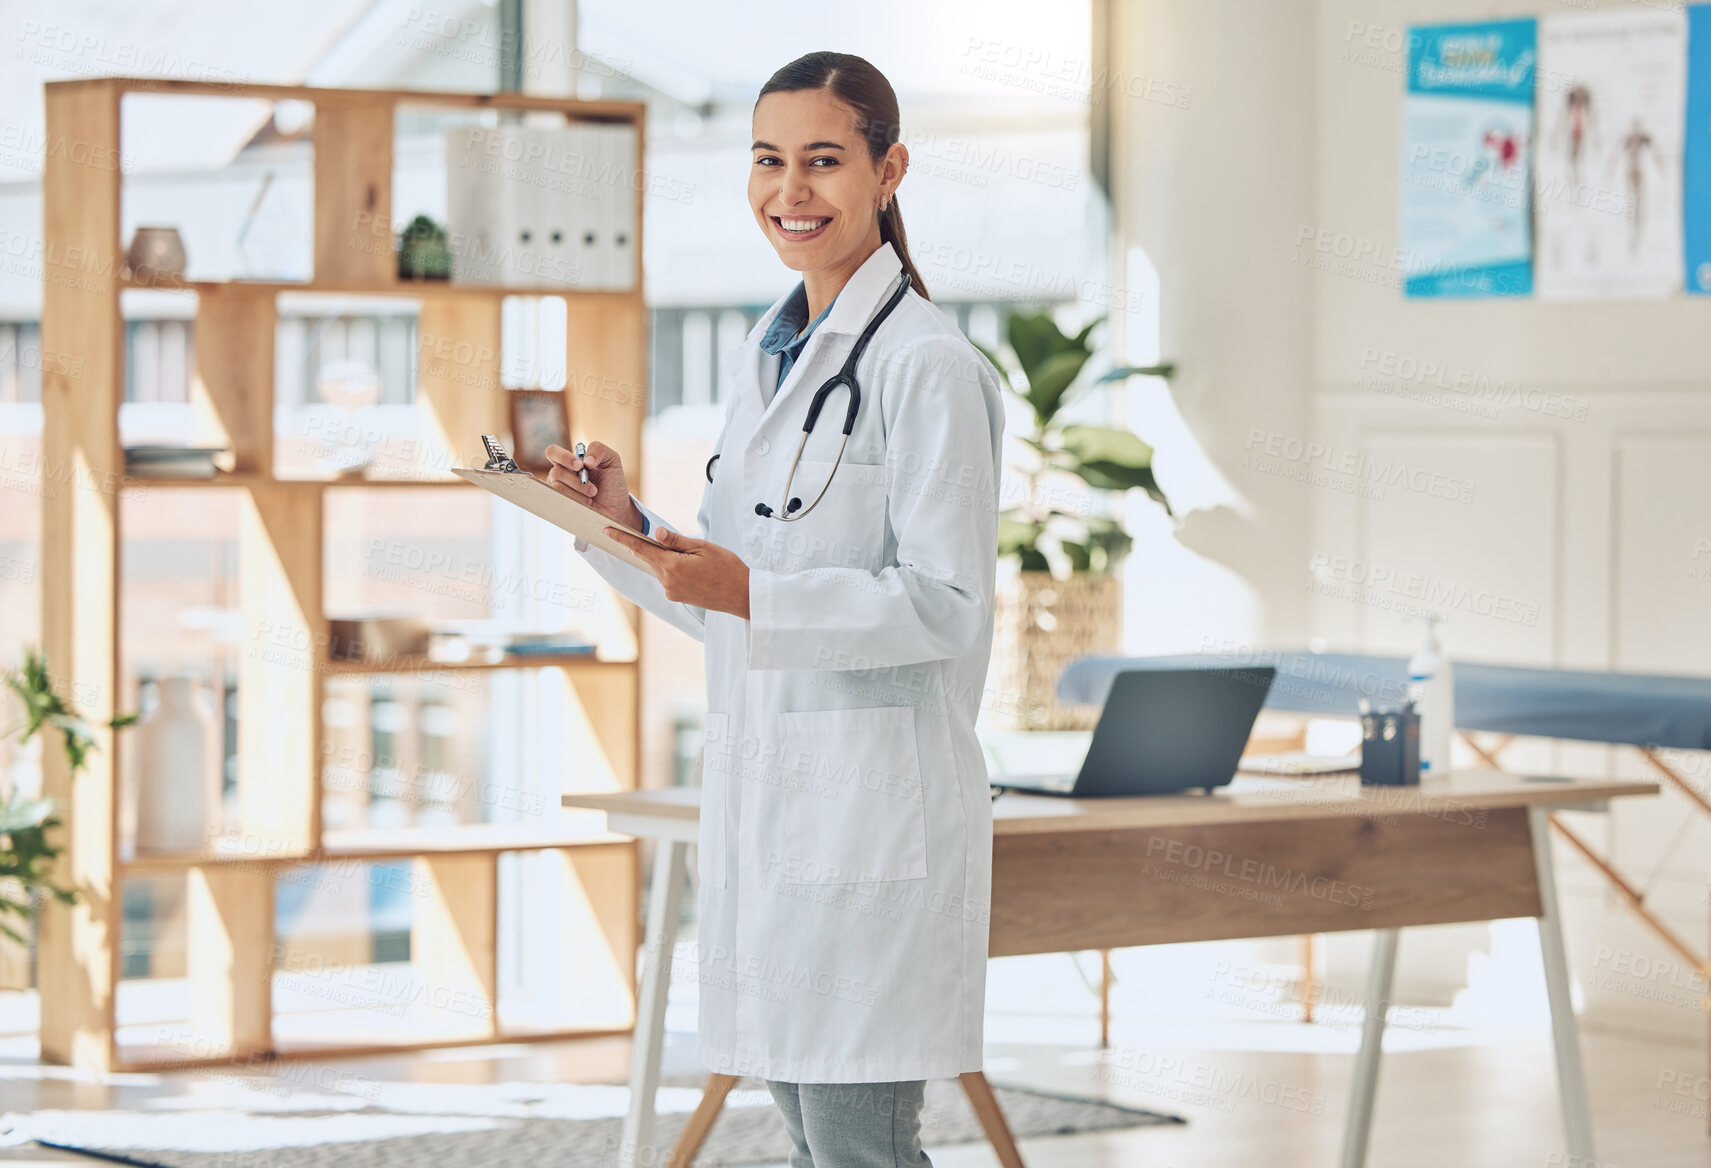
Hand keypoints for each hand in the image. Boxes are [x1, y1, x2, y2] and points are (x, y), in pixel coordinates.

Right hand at [543, 442, 643, 529]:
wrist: (616, 506)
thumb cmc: (612, 481)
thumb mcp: (612, 460)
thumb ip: (599, 450)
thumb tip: (586, 459)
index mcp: (570, 460)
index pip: (553, 452)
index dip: (563, 457)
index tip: (580, 465)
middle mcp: (561, 473)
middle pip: (556, 472)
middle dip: (577, 481)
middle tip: (593, 489)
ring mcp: (559, 489)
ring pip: (558, 487)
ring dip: (579, 492)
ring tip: (592, 496)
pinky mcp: (561, 503)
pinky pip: (560, 500)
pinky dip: (576, 501)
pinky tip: (587, 503)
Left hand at [604, 526, 750, 619]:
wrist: (742, 595)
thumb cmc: (727, 568)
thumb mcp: (703, 547)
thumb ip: (676, 541)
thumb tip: (655, 533)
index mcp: (673, 566)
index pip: (641, 549)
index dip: (622, 539)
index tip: (607, 531)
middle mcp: (667, 581)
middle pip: (652, 558)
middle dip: (662, 548)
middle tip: (688, 548)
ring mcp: (672, 591)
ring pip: (662, 569)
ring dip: (672, 560)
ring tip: (699, 562)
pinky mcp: (677, 597)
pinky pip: (669, 579)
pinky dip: (677, 571)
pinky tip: (697, 572)